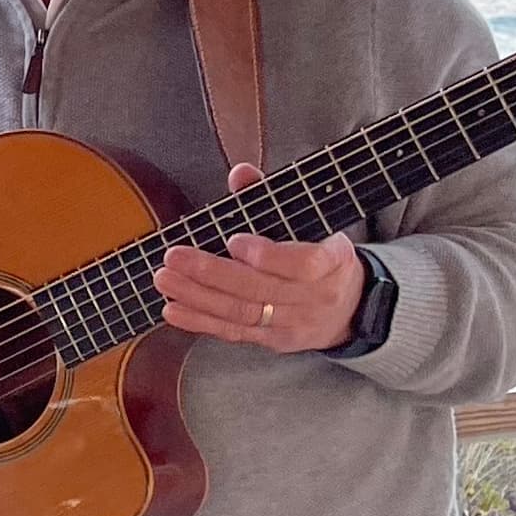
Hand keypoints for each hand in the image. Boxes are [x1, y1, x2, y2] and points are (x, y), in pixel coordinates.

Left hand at [153, 161, 362, 353]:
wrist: (350, 306)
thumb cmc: (322, 256)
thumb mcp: (310, 224)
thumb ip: (271, 197)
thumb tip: (241, 173)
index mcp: (332, 262)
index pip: (303, 264)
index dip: (268, 255)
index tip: (234, 241)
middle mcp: (316, 297)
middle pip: (260, 289)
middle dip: (211, 273)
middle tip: (174, 257)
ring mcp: (296, 324)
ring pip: (243, 313)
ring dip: (198, 297)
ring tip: (166, 280)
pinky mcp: (275, 342)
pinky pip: (235, 333)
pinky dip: (201, 322)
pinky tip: (174, 309)